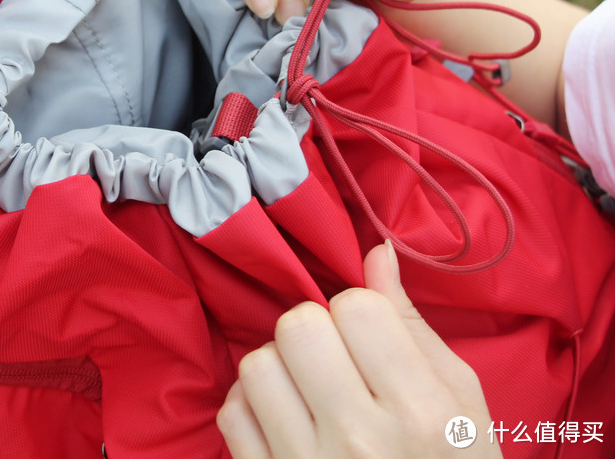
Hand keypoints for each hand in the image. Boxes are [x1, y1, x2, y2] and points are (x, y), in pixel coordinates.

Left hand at [217, 242, 501, 457]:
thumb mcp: (460, 404)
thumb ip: (412, 328)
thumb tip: (375, 252)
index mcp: (421, 411)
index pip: (354, 307)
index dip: (357, 314)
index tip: (368, 342)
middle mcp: (361, 439)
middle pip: (297, 326)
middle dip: (314, 333)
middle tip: (335, 365)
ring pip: (257, 364)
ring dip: (279, 368)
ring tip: (309, 394)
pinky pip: (231, 413)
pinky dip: (251, 408)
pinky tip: (284, 422)